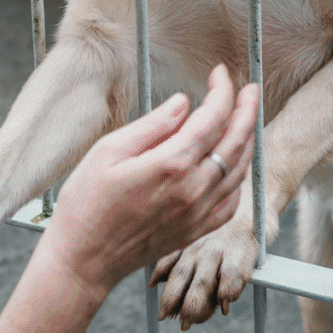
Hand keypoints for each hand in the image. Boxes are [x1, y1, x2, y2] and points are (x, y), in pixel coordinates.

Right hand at [38, 65, 258, 302]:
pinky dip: (239, 177)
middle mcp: (193, 189)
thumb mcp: (109, 150)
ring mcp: (197, 213)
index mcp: (171, 164)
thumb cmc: (86, 202)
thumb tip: (184, 102)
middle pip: (236, 141)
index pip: (213, 118)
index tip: (220, 73)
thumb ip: (153, 125)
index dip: (222, 91)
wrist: (82, 259)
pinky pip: (232, 201)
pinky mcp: (196, 231)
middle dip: (246, 109)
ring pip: (239, 170)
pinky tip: (233, 165)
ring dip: (247, 140)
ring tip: (246, 119)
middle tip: (249, 89)